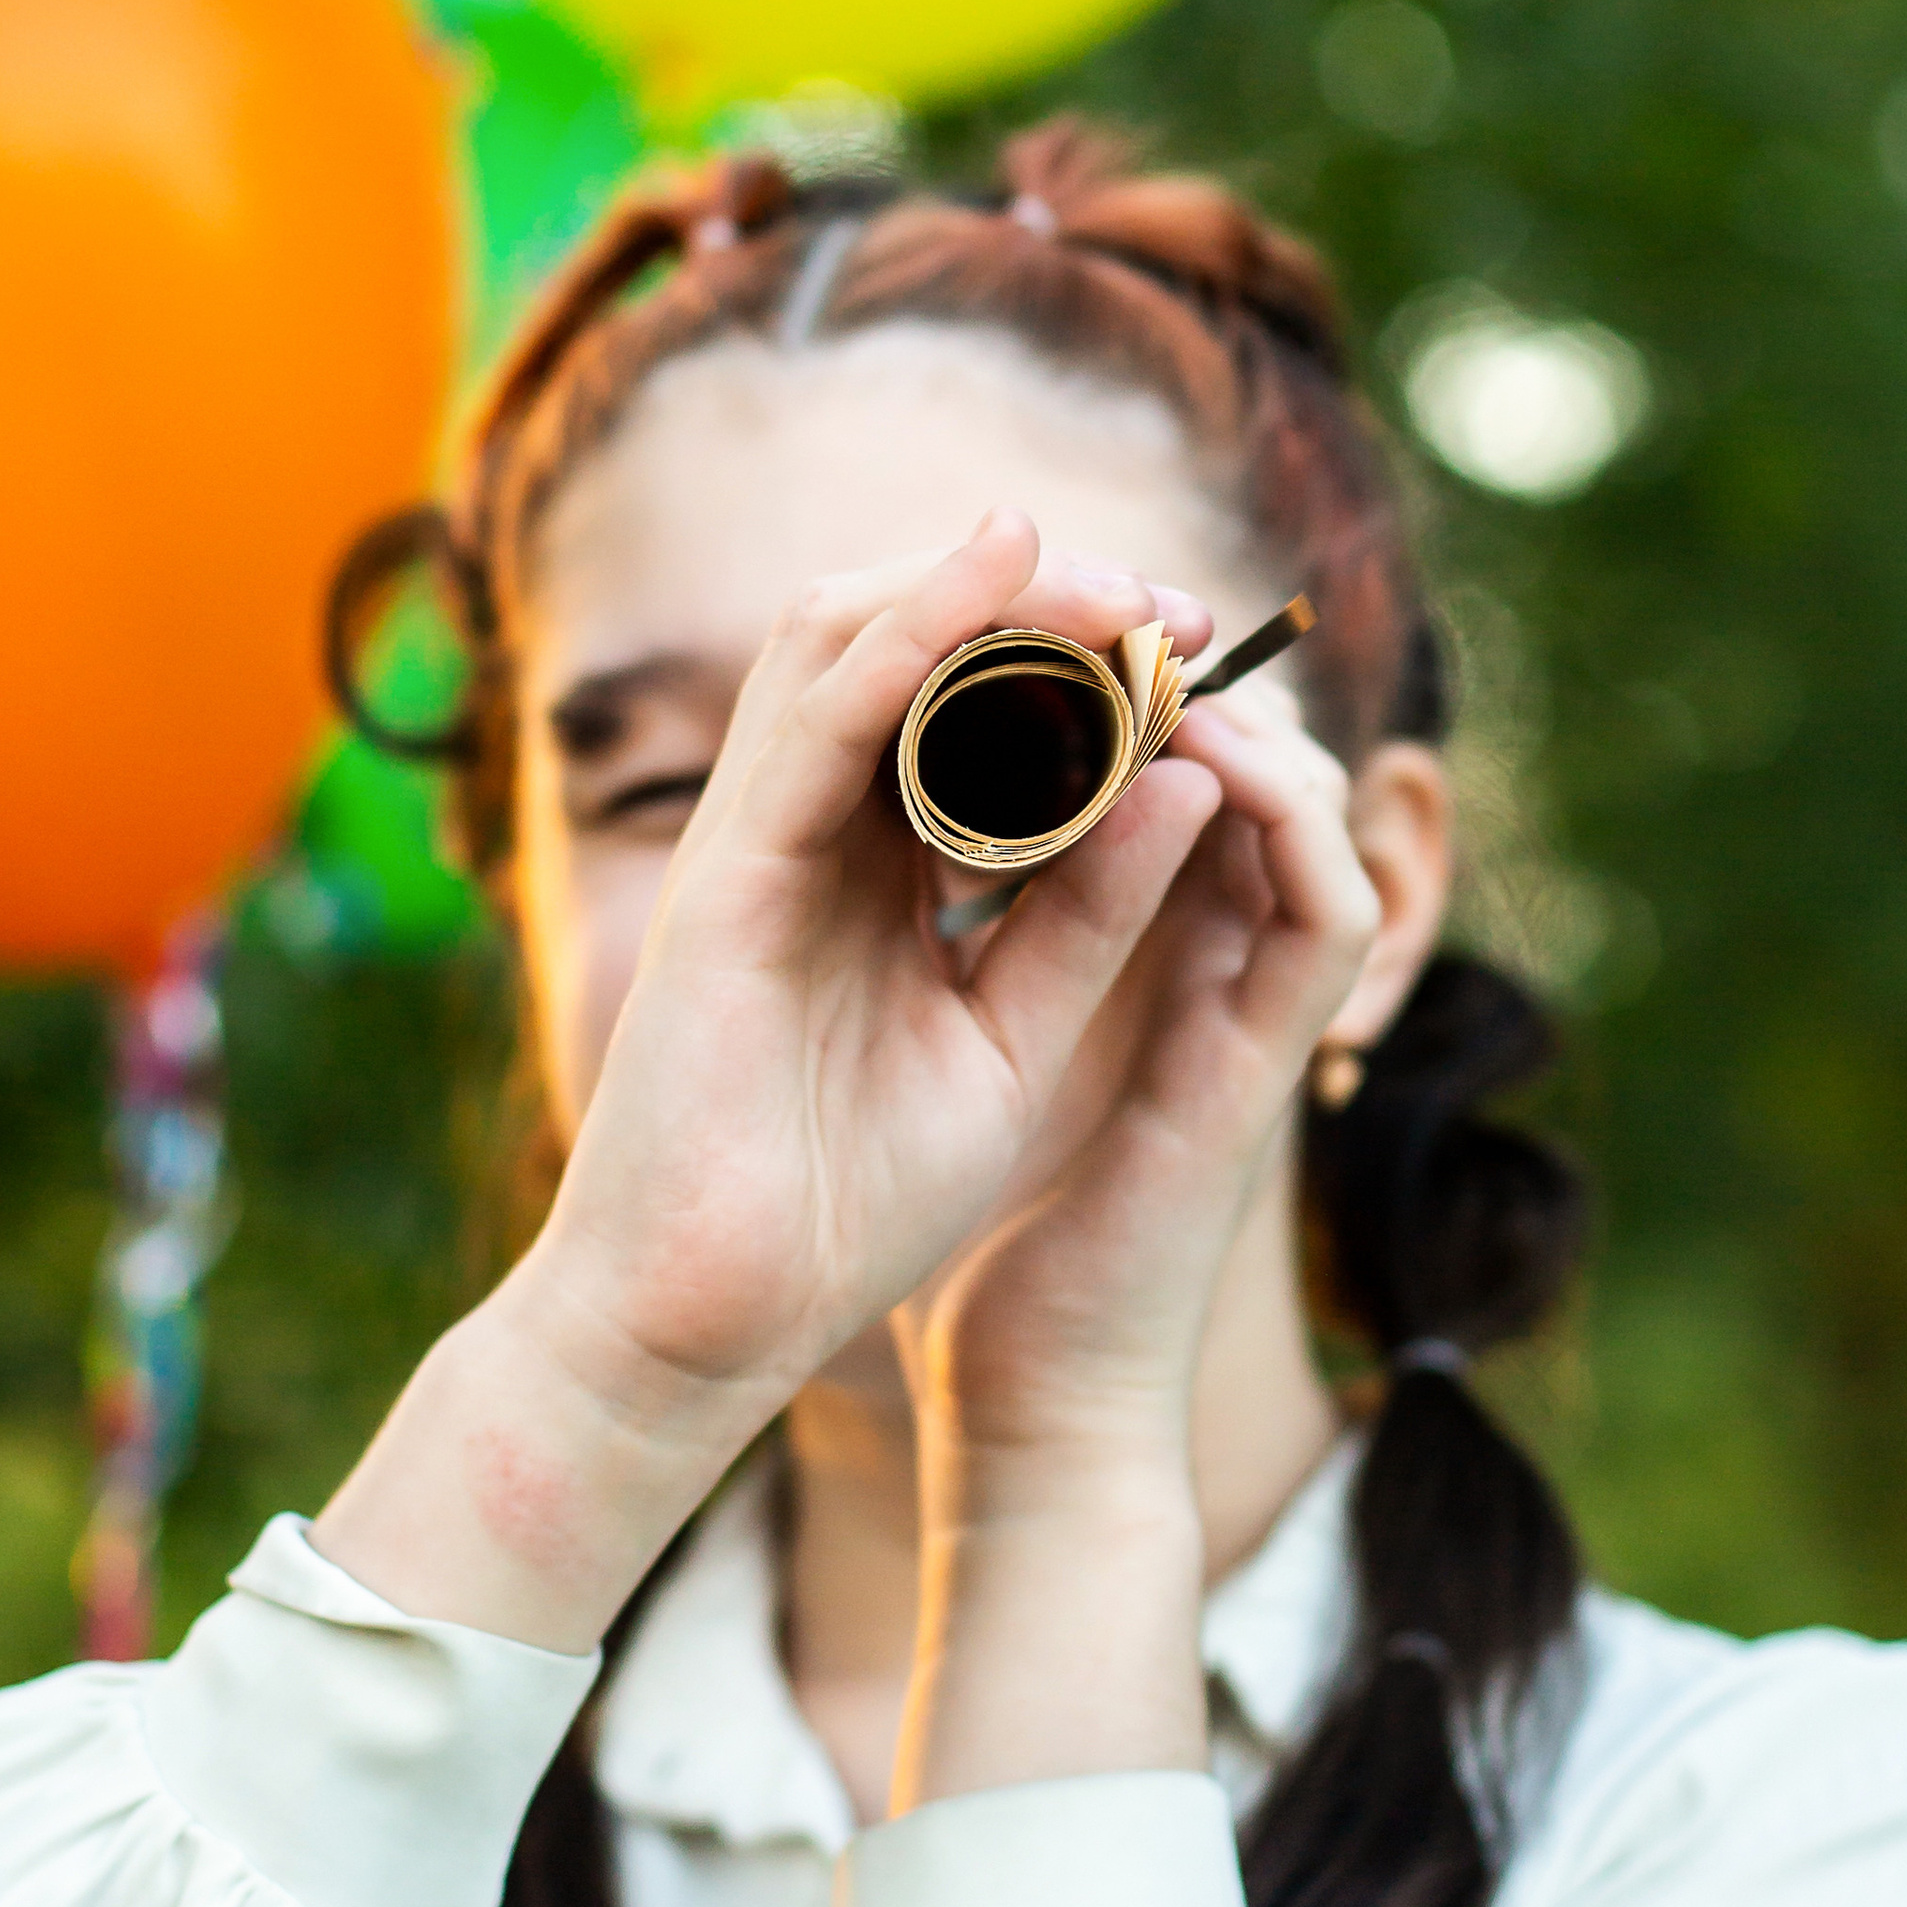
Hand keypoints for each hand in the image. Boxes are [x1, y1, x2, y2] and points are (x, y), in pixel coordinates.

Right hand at [532, 507, 1219, 1416]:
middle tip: (1171, 601)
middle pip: (912, 647)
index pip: (975, 716)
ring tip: (1111, 578)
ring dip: (986, 588)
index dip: (1086, 666)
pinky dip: (908, 634)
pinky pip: (814, 716)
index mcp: (878, 876)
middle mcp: (812, 836)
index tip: (1197, 653)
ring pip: (850, 639)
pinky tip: (998, 579)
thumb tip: (1186, 782)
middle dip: (1047, 603)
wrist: (708, 1327)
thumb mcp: (1013, 1045)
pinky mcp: (724, 877)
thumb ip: (1087, 919)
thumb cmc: (841, 1212)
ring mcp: (758, 843)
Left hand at [914, 679, 1379, 1476]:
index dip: (1100, 669)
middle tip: (1087, 589)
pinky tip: (1190, 748)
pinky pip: (1323, 898)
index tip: (1011, 615)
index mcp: (1124, 949)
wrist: (1016, 1396)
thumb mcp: (939, 1034)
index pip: (1153, 757)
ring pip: (1310, 800)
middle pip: (1240, 752)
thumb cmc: (950, 1236)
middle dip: (1166, 656)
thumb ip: (966, 922)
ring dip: (1236, 704)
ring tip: (1138, 639)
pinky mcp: (1264, 1064)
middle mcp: (1206, 964)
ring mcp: (1248, 1011)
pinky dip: (1275, 806)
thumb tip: (909, 801)